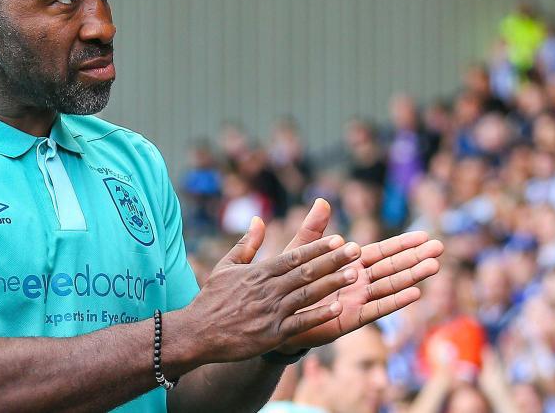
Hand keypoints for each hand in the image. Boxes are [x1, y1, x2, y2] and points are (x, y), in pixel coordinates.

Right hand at [179, 216, 361, 363]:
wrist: (197, 333)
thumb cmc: (211, 299)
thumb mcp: (225, 266)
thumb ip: (246, 244)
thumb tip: (258, 220)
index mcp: (258, 272)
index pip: (294, 256)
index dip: (318, 248)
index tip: (339, 239)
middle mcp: (267, 290)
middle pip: (306, 272)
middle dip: (333, 260)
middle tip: (357, 250)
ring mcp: (271, 312)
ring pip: (307, 294)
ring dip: (332, 283)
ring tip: (354, 274)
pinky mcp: (272, 334)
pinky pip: (300, 323)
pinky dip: (319, 315)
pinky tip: (337, 308)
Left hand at [275, 199, 443, 349]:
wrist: (276, 314)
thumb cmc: (289, 281)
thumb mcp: (301, 252)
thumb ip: (313, 229)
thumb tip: (322, 200)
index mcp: (348, 264)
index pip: (381, 252)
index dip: (402, 244)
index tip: (424, 235)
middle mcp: (358, 282)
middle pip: (392, 268)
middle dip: (415, 257)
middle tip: (439, 247)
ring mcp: (358, 300)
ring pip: (390, 286)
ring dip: (412, 276)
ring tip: (434, 266)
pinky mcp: (352, 319)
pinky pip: (377, 309)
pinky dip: (396, 301)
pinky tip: (416, 293)